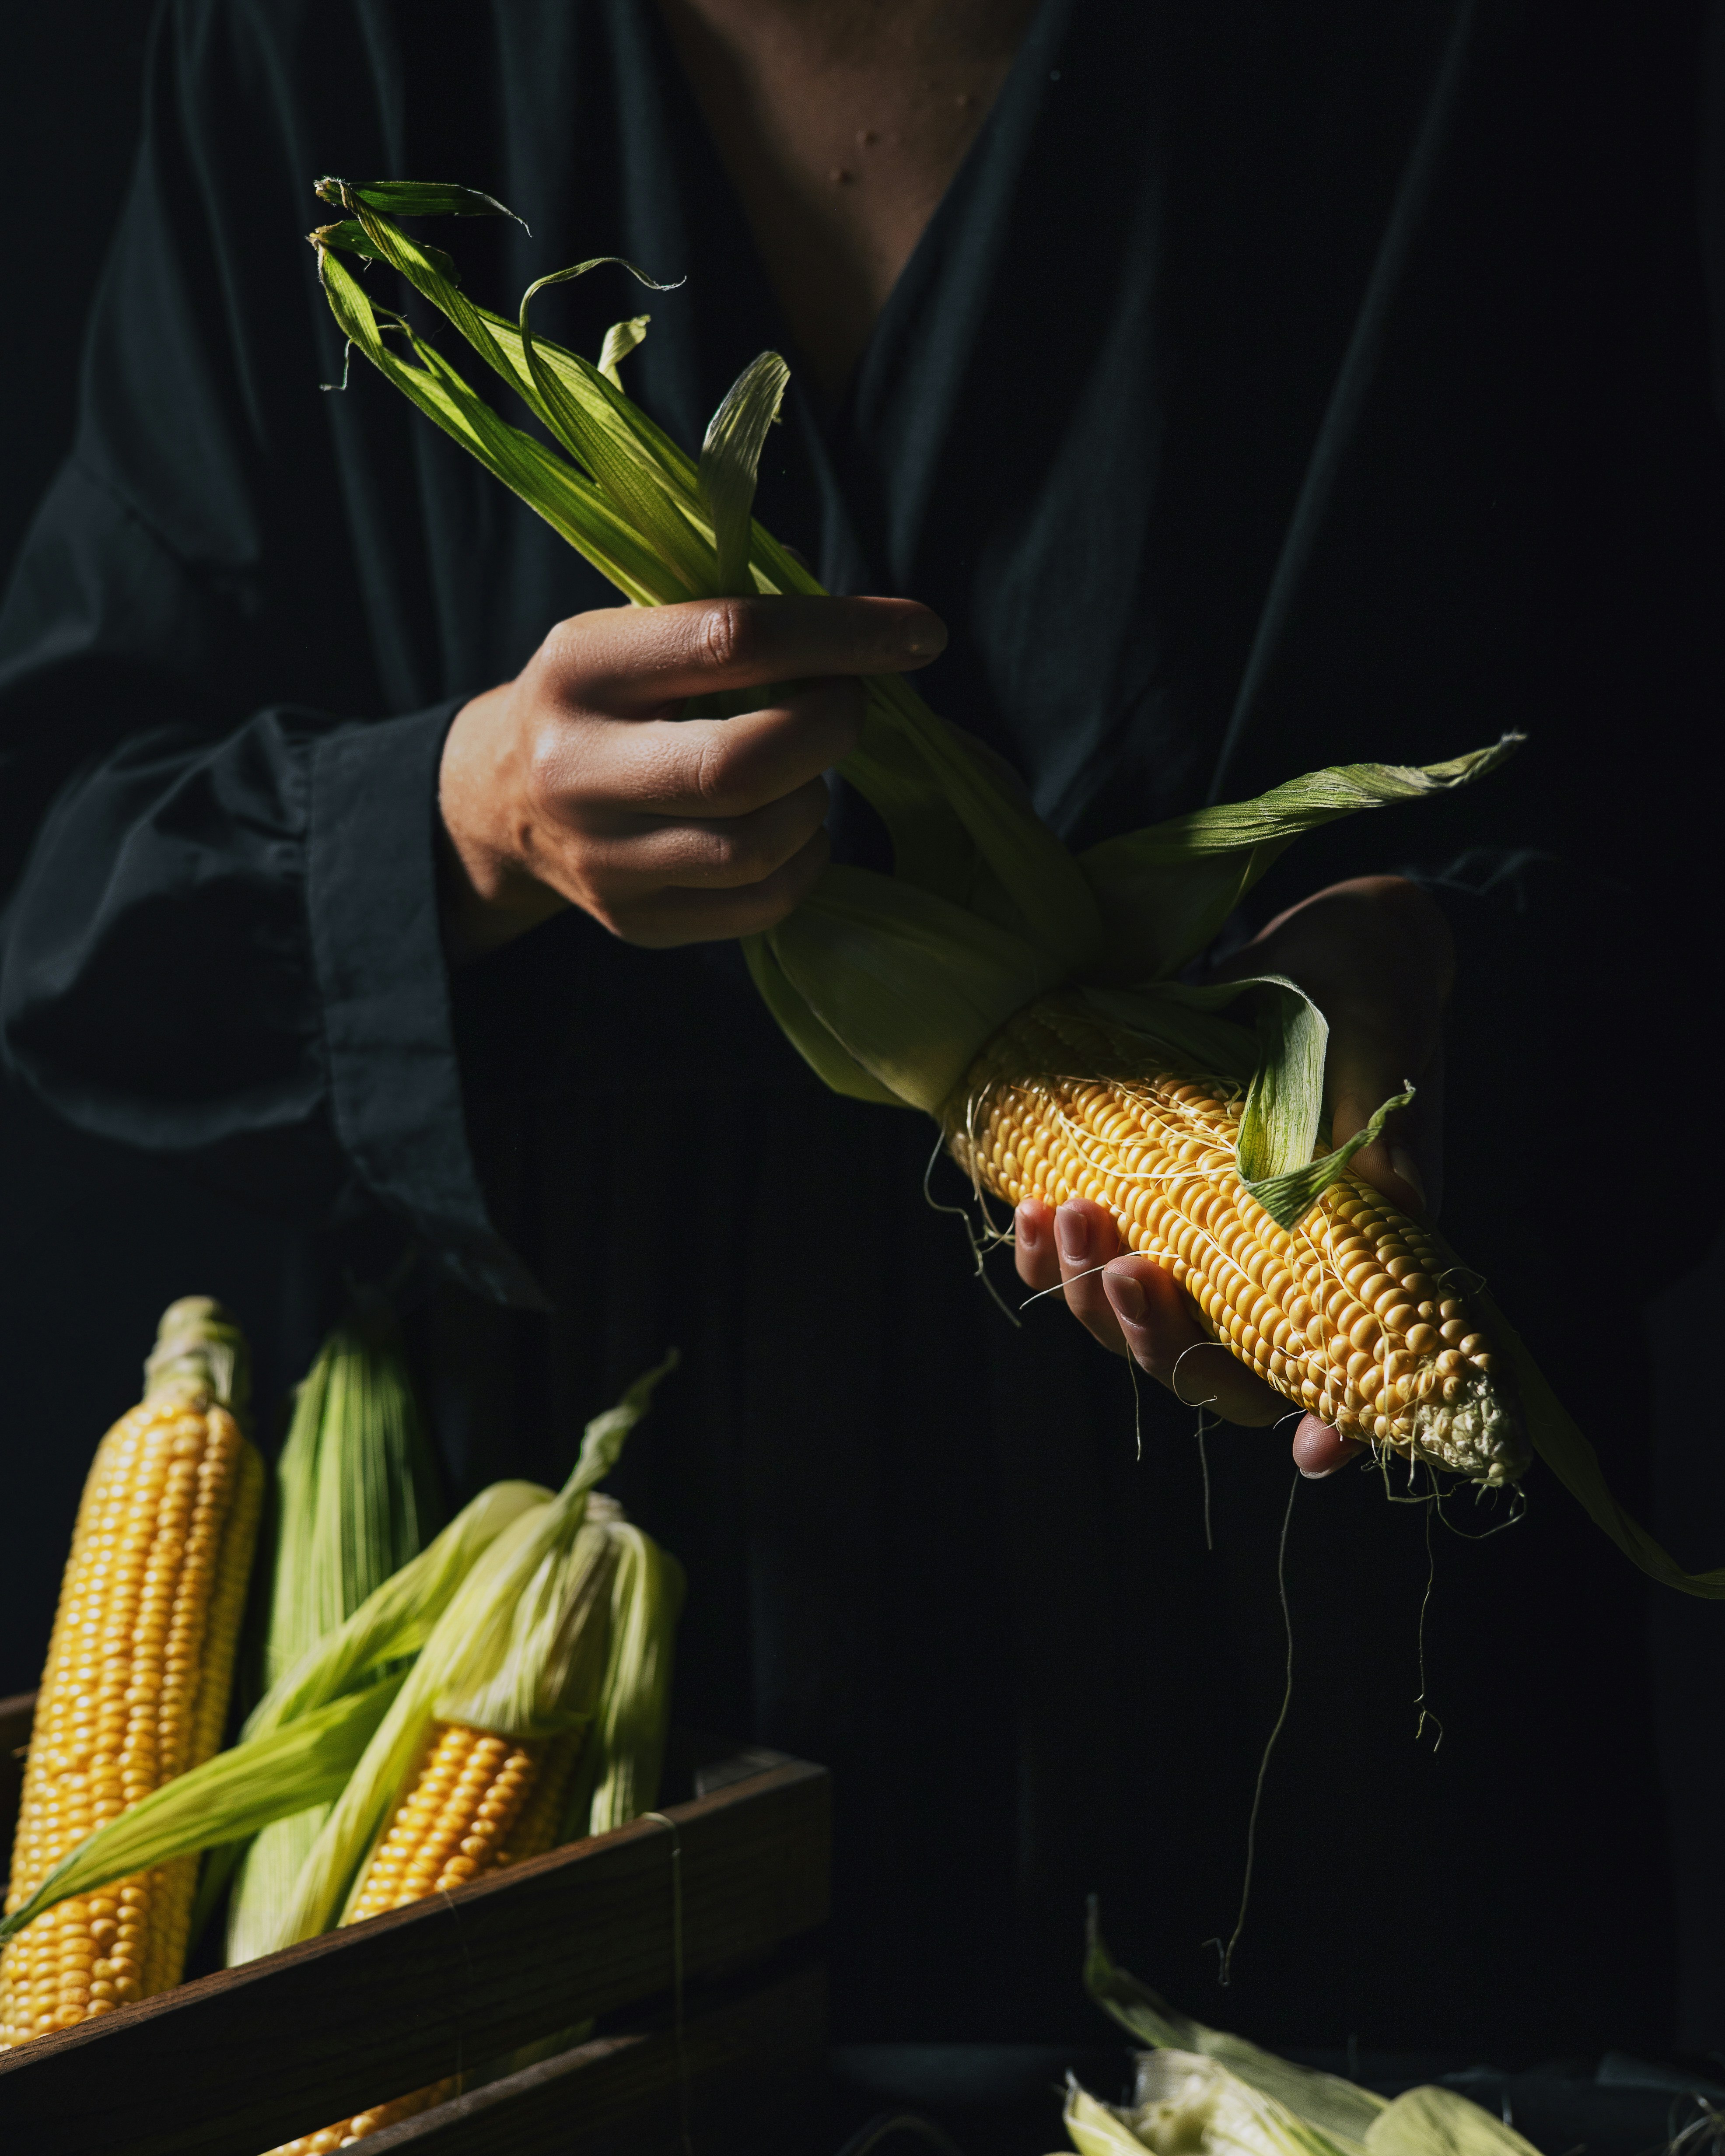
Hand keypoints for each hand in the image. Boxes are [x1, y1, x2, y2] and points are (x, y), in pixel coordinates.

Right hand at [438, 594, 944, 958]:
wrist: (504, 799)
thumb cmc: (604, 697)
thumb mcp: (634, 631)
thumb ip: (733, 620)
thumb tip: (877, 630)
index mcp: (580, 670)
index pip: (731, 640)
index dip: (841, 635)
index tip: (919, 633)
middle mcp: (579, 770)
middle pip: (742, 765)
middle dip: (830, 730)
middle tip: (847, 708)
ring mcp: (604, 860)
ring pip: (758, 846)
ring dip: (815, 801)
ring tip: (805, 769)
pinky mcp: (636, 922)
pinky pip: (760, 904)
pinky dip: (804, 861)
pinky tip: (794, 828)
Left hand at [1014, 874, 1452, 1477]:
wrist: (1305, 944)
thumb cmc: (1363, 997)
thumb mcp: (1381, 1052)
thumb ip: (1388, 1140)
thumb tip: (1399, 1213)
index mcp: (1347, 1263)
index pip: (1331, 1370)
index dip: (1326, 1421)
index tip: (1310, 1449)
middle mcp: (1269, 1272)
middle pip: (1208, 1365)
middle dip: (1154, 1336)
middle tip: (1121, 1268)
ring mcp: (1200, 1243)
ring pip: (1135, 1321)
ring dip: (1089, 1293)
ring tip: (1064, 1221)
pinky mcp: (1141, 1201)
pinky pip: (1087, 1258)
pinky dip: (1050, 1254)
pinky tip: (1029, 1212)